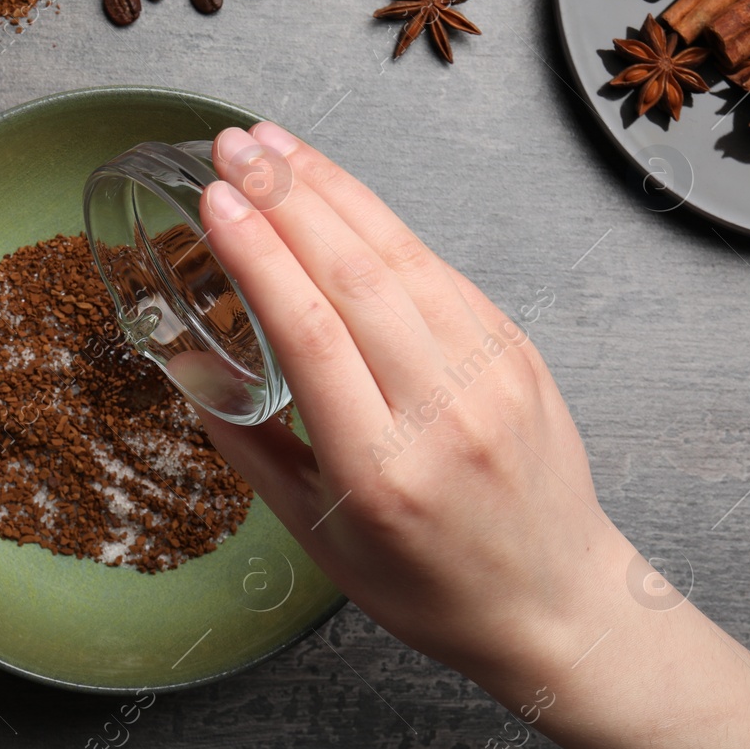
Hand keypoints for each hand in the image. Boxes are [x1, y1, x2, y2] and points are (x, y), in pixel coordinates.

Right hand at [195, 123, 624, 686]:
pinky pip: (439, 271)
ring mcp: (491, 374)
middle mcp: (443, 412)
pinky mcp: (516, 351)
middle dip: (286, 197)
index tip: (214, 202)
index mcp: (380, 471)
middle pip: (356, 277)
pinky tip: (339, 193)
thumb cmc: (432, 586)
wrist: (555, 602)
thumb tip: (194, 374)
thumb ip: (253, 452)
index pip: (311, 333)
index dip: (258, 255)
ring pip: (402, 256)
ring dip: (332, 190)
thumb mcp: (319, 539)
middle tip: (233, 147)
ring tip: (274, 146)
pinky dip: (381, 223)